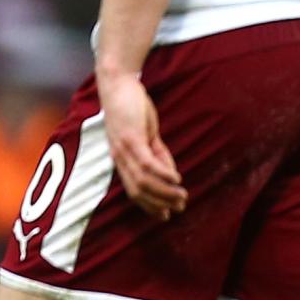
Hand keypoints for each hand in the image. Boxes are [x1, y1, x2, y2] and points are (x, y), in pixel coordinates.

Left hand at [96, 68, 185, 219]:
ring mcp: (124, 148)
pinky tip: (176, 178)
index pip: (133, 191)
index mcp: (121, 160)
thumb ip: (157, 154)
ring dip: (165, 191)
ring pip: (143, 180)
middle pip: (137, 191)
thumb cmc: (131, 108)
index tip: (167, 215)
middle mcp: (119, 158)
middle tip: (180, 207)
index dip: (150, 206)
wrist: (117, 84)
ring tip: (182, 195)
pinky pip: (146, 162)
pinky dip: (163, 173)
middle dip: (160, 203)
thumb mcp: (146, 135)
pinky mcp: (131, 137)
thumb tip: (171, 175)